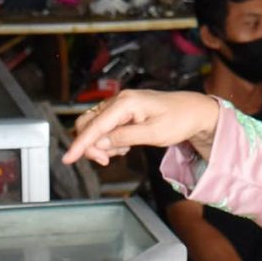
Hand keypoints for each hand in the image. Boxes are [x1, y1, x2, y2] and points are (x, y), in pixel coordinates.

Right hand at [62, 91, 222, 166]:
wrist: (194, 111)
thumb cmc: (179, 120)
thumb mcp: (153, 134)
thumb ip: (124, 138)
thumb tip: (99, 143)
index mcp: (125, 103)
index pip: (95, 125)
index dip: (80, 144)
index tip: (68, 158)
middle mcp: (119, 100)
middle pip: (88, 123)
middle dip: (91, 145)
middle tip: (107, 160)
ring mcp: (120, 105)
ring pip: (95, 126)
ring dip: (102, 144)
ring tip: (124, 150)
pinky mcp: (123, 111)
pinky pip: (105, 126)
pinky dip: (110, 140)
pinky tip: (124, 145)